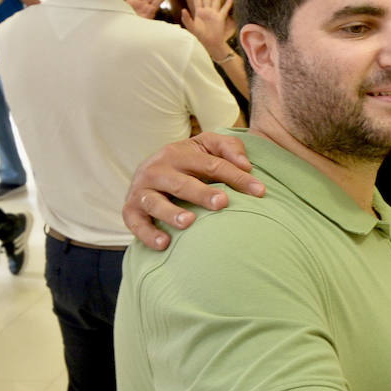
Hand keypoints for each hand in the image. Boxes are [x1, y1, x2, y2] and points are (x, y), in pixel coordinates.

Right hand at [123, 132, 266, 249]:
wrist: (146, 172)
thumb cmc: (186, 164)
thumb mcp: (205, 147)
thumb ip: (228, 148)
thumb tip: (247, 165)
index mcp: (179, 153)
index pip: (212, 164)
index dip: (237, 178)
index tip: (260, 192)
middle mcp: (158, 169)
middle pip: (182, 183)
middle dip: (202, 193)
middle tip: (222, 203)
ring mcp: (142, 190)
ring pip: (155, 202)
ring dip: (171, 212)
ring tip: (188, 222)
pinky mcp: (130, 210)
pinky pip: (136, 223)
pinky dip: (148, 234)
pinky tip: (165, 244)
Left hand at [180, 0, 233, 54]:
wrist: (211, 43)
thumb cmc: (200, 36)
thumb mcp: (192, 28)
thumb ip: (187, 19)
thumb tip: (183, 10)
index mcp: (199, 12)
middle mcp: (207, 11)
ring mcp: (214, 14)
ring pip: (216, 1)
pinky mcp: (220, 18)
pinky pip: (224, 9)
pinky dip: (228, 4)